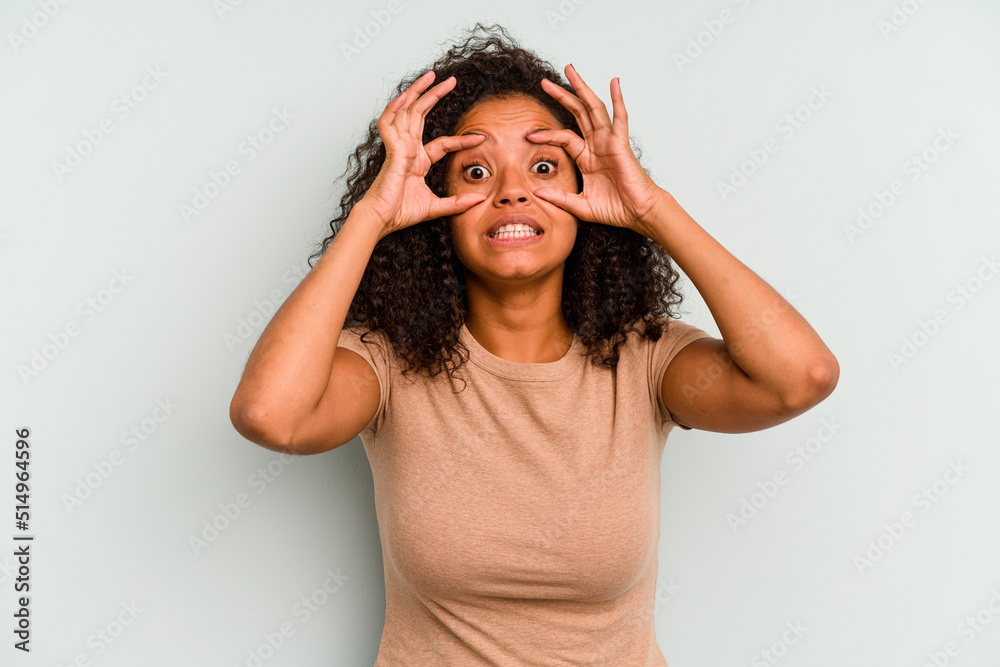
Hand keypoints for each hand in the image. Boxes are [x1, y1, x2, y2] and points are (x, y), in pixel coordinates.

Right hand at [361, 70, 487, 237]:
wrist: (382, 220)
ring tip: (431, 76)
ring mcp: (398, 147)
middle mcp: (408, 149)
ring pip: (406, 111)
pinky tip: (403, 96)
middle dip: (434, 95)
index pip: (443, 143)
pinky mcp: (391, 151)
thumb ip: (457, 203)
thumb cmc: (401, 213)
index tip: (481, 137)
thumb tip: (479, 200)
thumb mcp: (437, 207)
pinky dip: (393, 109)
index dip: (461, 139)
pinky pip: (388, 124)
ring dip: (417, 92)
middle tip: (451, 80)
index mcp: (417, 161)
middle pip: (421, 115)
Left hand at [527, 64, 666, 237]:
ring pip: (593, 108)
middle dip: (562, 96)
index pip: (563, 138)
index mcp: (587, 158)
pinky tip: (614, 82)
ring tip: (569, 71)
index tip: (528, 134)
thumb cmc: (616, 209)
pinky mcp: (621, 144)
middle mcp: (597, 145)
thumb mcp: (580, 206)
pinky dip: (618, 99)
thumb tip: (537, 193)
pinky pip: (620, 118)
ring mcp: (609, 142)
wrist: (638, 214)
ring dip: (582, 88)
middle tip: (544, 82)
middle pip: (577, 113)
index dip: (546, 134)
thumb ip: (560, 199)